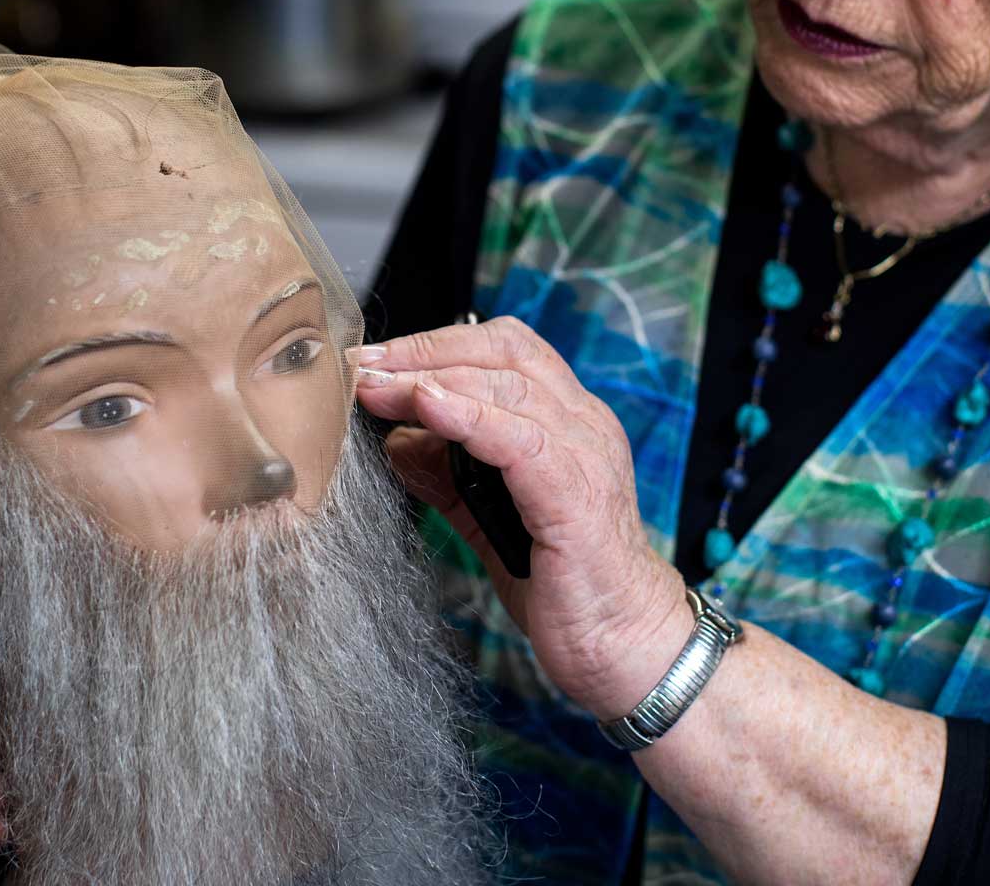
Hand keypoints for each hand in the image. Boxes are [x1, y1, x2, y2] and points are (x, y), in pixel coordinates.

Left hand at [352, 318, 694, 718]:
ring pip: (506, 388)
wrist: (625, 645)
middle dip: (424, 352)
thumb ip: (450, 477)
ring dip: (430, 380)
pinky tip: (426, 408)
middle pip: (502, 353)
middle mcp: (583, 424)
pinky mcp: (576, 495)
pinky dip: (467, 418)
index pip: (504, 350)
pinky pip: (519, 440)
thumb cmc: (566, 585)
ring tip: (377, 388)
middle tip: (363, 365)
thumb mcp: (490, 518)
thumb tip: (397, 440)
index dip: (437, 344)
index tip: (377, 359)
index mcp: (569, 422)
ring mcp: (585, 454)